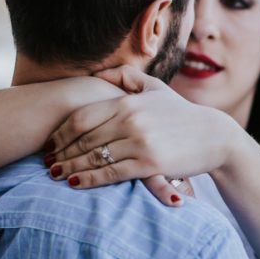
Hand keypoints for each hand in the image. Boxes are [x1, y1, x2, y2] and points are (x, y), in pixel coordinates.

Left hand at [44, 65, 237, 202]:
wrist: (213, 137)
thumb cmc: (181, 114)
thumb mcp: (156, 89)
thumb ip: (127, 77)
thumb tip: (98, 73)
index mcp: (127, 102)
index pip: (81, 117)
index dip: (60, 132)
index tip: (49, 143)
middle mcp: (130, 120)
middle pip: (83, 138)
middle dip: (60, 152)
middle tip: (45, 162)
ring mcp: (139, 142)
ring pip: (93, 157)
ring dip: (70, 168)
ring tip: (55, 175)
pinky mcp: (149, 163)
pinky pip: (111, 173)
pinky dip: (89, 180)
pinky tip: (75, 184)